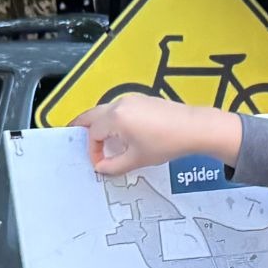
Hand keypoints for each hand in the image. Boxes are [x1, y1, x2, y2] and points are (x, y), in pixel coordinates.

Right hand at [77, 97, 243, 176]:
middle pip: (92, 115)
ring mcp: (132, 99)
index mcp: (115, 117)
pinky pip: (119, 109)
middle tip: (74, 134)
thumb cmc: (166, 143)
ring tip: (100, 139)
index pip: (93, 133)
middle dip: (83, 126)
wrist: (193, 128)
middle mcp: (120, 104)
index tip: (99, 163)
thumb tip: (101, 168)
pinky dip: (113, 119)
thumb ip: (114, 166)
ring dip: (99, 124)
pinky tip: (121, 133)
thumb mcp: (137, 159)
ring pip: (106, 110)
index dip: (93, 150)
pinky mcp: (143, 100)